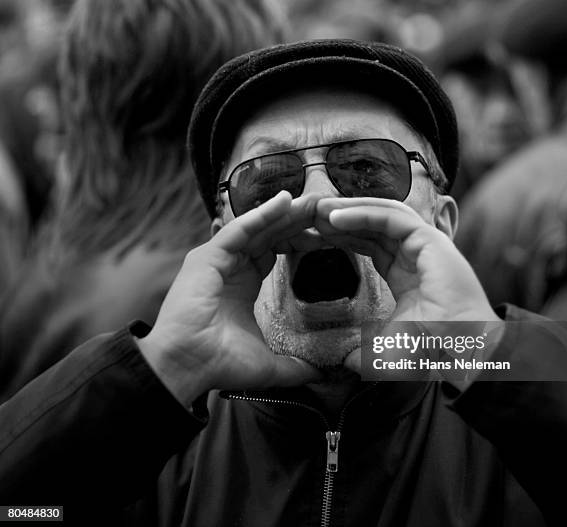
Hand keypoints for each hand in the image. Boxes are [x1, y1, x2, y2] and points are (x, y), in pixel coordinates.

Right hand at [138, 191, 322, 406]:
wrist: (187, 366)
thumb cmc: (221, 365)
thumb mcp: (269, 364)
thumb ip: (297, 365)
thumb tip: (323, 374)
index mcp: (243, 285)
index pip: (275, 252)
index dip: (300, 242)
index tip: (327, 235)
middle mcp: (230, 267)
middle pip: (269, 235)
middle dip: (296, 222)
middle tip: (325, 208)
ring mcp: (217, 259)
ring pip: (257, 228)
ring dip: (285, 214)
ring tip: (312, 202)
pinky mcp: (207, 256)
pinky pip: (239, 229)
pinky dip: (261, 215)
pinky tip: (285, 202)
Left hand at [316, 197, 501, 371]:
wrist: (463, 348)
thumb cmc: (433, 347)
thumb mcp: (389, 344)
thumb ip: (366, 350)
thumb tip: (346, 363)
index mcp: (404, 271)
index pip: (370, 243)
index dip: (344, 236)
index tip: (316, 233)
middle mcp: (414, 253)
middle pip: (373, 224)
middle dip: (342, 217)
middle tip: (311, 215)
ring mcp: (424, 243)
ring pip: (381, 213)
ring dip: (349, 209)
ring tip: (319, 209)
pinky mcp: (429, 239)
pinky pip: (390, 218)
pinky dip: (362, 213)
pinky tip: (336, 217)